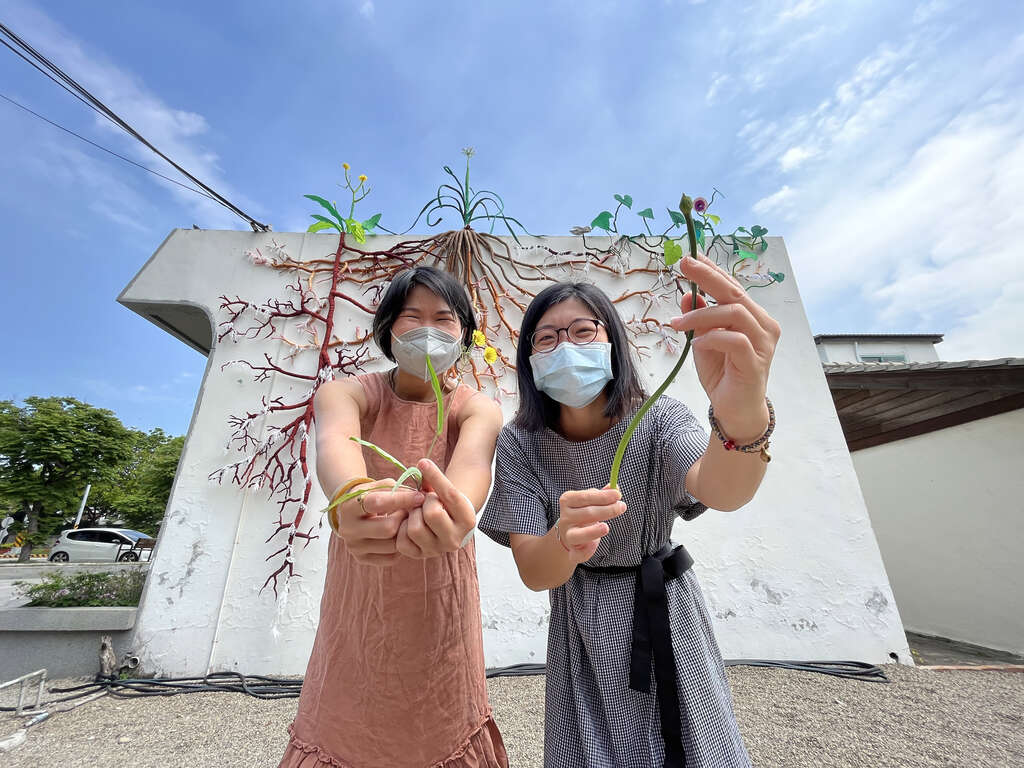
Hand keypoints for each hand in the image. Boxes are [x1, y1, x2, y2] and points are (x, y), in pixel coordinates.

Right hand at [335, 481, 424, 565]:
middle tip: (409, 511)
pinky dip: (400, 546)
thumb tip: (418, 497)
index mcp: (349, 507)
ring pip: (392, 545)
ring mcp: (354, 547)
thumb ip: (396, 489)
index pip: (377, 503)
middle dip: (404, 518)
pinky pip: (391, 558)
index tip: (419, 497)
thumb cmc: (370, 496)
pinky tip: (398, 535)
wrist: (352, 515)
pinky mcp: (362, 559)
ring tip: (404, 522)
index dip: (401, 499)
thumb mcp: (378, 487)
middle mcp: (348, 529)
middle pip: (388, 528)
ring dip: (404, 532)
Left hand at [396, 459, 476, 558]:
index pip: (450, 495)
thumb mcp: (444, 491)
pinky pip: (402, 542)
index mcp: (467, 520)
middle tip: (424, 500)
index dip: (435, 476)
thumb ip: (435, 480)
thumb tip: (421, 465)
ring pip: (415, 528)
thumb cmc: (444, 502)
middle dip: (424, 502)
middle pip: (432, 513)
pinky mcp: (420, 556)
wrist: (445, 524)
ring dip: (412, 515)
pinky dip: (401, 529)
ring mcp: (437, 550)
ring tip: (417, 512)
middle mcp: (456, 539)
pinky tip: (408, 523)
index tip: (423, 462)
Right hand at [556, 487, 626, 563]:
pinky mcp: (573, 551)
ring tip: (606, 527)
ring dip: (593, 531)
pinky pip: (578, 553)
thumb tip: (615, 486)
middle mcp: (565, 517)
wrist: (569, 533)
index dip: (602, 496)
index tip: (618, 494)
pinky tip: (593, 545)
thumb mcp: (590, 500)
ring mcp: (568, 535)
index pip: (585, 497)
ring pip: (578, 535)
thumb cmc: (583, 513)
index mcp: (568, 500)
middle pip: (586, 514)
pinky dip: (586, 551)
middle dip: (606, 510)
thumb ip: (602, 494)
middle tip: (621, 507)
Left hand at [670, 253, 780, 441]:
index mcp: (752, 317)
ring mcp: (763, 343)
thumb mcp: (702, 340)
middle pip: (736, 293)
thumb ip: (698, 318)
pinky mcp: (756, 362)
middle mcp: (763, 325)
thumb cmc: (722, 373)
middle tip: (685, 264)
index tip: (693, 255)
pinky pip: (734, 340)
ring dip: (702, 314)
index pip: (733, 287)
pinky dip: (712, 337)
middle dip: (708, 276)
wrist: (734, 409)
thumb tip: (687, 293)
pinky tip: (696, 343)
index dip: (713, 270)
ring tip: (678, 324)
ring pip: (735, 313)